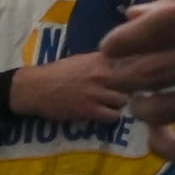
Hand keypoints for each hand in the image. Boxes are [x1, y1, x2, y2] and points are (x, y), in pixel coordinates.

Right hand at [6, 53, 135, 121]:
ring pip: (125, 100)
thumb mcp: (83, 59)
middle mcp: (103, 74)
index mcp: (102, 58)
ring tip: (115, 103)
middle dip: (133, 87)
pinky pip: (113, 115)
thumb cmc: (58, 72)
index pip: (133, 60)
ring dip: (122, 103)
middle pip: (134, 81)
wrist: (35, 87)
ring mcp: (96, 92)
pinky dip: (113, 116)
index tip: (140, 73)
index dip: (139, 68)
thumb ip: (104, 61)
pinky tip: (106, 113)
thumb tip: (124, 63)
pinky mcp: (89, 110)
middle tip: (128, 92)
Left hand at [100, 0, 174, 132]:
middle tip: (121, 76)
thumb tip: (130, 15)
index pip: (165, 24)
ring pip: (170, 106)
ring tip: (141, 105)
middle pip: (160, 67)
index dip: (130, 37)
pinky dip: (170, 146)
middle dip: (130, 73)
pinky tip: (162, 139)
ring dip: (145, 107)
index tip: (108, 46)